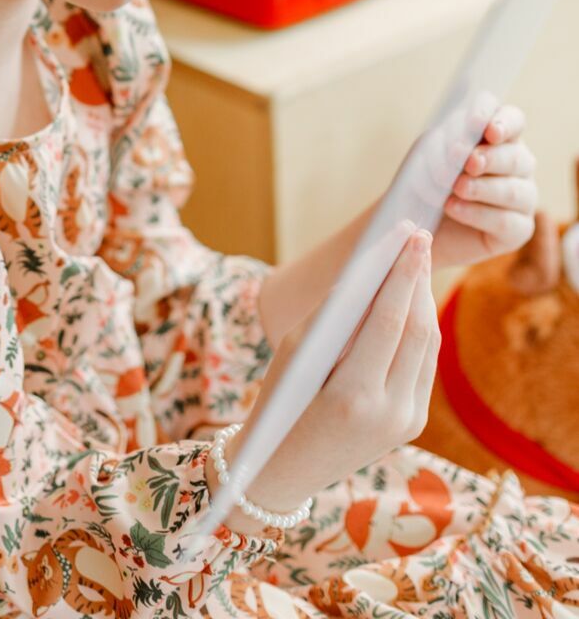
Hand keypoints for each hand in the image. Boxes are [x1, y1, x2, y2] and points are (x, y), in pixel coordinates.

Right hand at [220, 226, 439, 515]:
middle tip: (418, 237)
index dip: (401, 273)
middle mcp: (390, 412)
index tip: (410, 235)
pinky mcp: (413, 422)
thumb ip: (336, 314)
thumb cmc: (279, 401)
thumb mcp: (295, 353)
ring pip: (426, 346)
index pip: (389, 321)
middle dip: (418, 278)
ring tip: (414, 261)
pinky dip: (418, 327)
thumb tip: (372, 270)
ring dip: (422, 299)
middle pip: (417, 330)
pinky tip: (410, 299)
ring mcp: (407, 421)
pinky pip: (422, 364)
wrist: (286, 469)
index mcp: (353, 396)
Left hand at [430, 104, 537, 270]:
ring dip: (481, 188)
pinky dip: (476, 213)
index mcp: (500, 137)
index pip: (514, 120)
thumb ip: (444, 144)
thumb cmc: (428, 178)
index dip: (504, 122)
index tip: (488, 130)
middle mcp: (518, 165)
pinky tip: (453, 208)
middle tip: (468, 162)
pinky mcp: (518, 229)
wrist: (418, 221)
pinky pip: (504, 221)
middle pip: (516, 157)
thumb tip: (459, 147)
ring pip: (513, 191)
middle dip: (490, 158)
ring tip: (456, 188)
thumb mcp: (428, 154)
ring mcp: (523, 198)